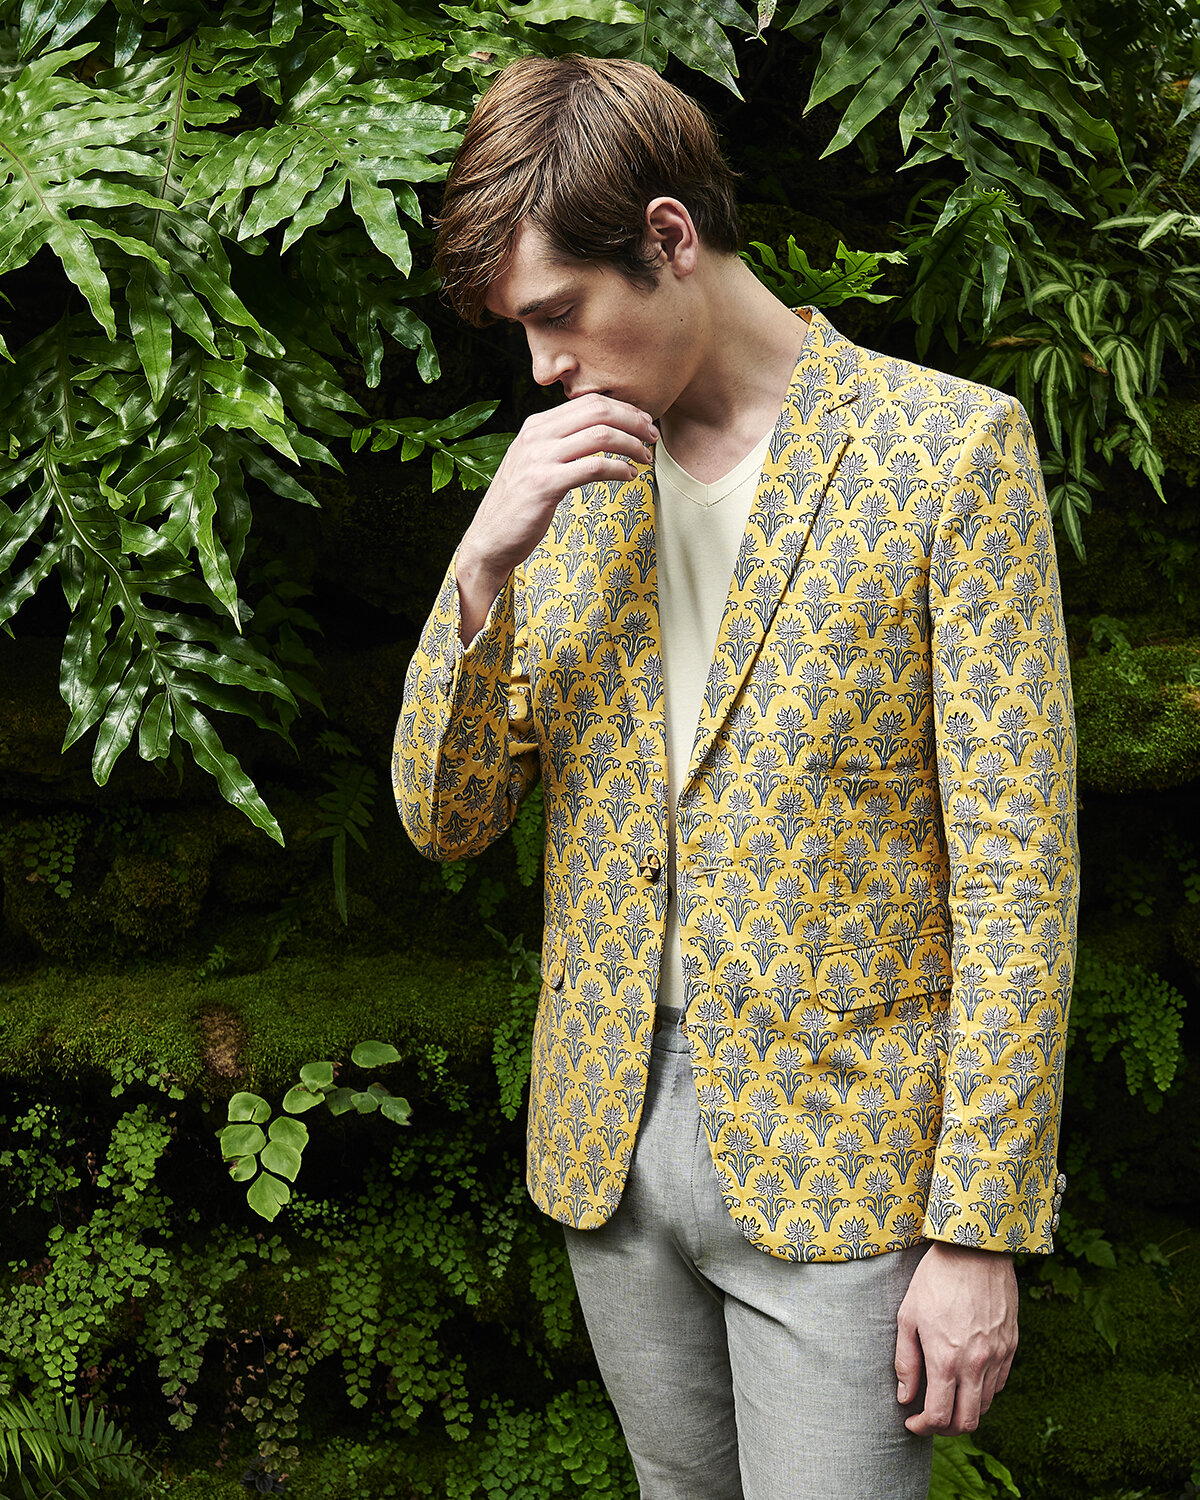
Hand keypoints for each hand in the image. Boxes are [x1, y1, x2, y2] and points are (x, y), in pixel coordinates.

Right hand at [456, 395, 657, 641]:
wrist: (489, 539)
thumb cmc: (518, 506)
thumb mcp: (534, 463)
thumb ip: (558, 443)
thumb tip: (597, 432)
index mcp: (535, 426)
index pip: (588, 401)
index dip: (623, 408)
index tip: (643, 422)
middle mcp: (536, 436)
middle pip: (598, 411)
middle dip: (633, 421)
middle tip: (652, 437)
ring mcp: (539, 459)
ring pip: (600, 435)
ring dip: (631, 445)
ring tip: (645, 459)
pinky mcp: (545, 485)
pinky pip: (594, 467)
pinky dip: (618, 469)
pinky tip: (629, 477)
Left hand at [894, 1243, 1017, 1435]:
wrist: (975, 1250)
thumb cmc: (935, 1279)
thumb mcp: (908, 1316)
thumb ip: (906, 1361)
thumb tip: (905, 1397)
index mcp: (946, 1360)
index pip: (939, 1416)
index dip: (923, 1427)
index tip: (911, 1423)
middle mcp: (976, 1365)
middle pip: (967, 1422)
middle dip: (946, 1429)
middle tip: (930, 1419)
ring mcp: (997, 1356)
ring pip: (985, 1406)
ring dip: (965, 1411)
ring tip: (947, 1398)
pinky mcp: (1011, 1346)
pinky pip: (999, 1383)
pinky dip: (983, 1392)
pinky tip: (967, 1378)